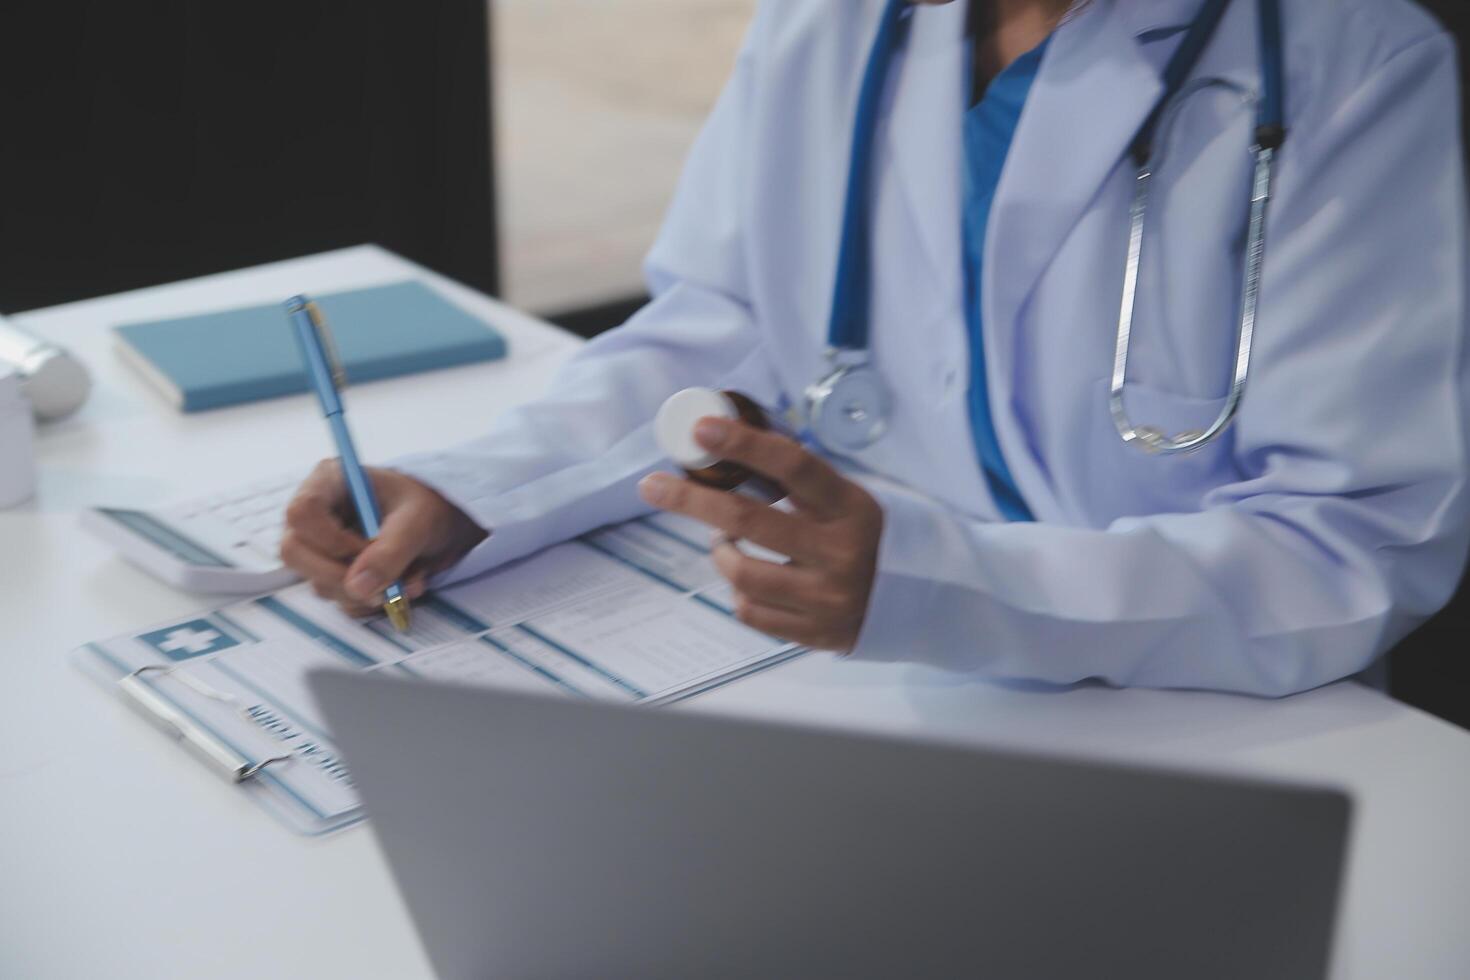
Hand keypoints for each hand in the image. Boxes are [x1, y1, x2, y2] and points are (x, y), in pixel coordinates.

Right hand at [280, 460, 487, 616]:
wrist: (445, 524)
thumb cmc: (428, 506)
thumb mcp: (418, 521)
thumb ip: (392, 550)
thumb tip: (356, 586)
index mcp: (330, 482)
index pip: (301, 512)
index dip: (328, 539)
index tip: (364, 549)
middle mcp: (316, 516)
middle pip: (295, 552)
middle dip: (341, 576)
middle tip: (383, 581)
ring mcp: (322, 548)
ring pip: (319, 583)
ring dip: (368, 593)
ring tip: (410, 578)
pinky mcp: (336, 574)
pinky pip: (342, 601)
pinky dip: (374, 603)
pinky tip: (402, 586)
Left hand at [638, 417, 882, 651]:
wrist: (931, 600)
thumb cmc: (874, 537)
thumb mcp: (850, 499)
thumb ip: (801, 482)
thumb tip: (731, 444)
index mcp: (851, 507)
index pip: (792, 466)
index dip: (743, 444)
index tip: (701, 430)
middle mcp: (839, 552)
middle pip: (747, 520)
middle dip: (690, 500)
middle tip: (653, 486)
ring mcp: (827, 597)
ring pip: (742, 573)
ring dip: (720, 552)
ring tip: (723, 542)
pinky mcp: (817, 633)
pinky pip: (752, 612)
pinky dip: (739, 592)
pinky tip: (748, 578)